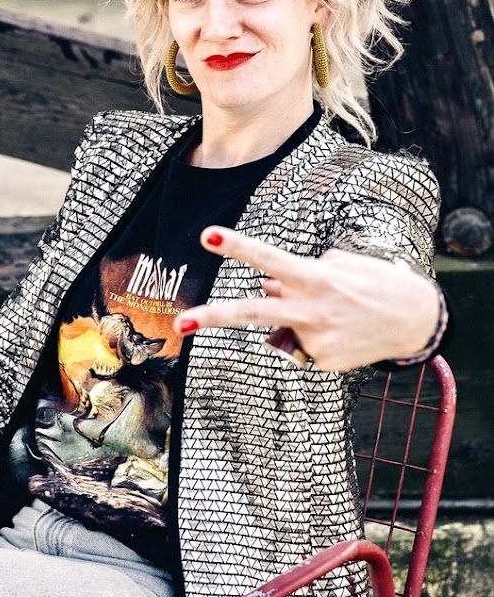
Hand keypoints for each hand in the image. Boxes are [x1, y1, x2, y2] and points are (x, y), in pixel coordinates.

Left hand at [174, 226, 441, 371]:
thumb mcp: (337, 268)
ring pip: (281, 327)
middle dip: (213, 317)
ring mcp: (314, 339)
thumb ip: (295, 276)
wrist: (415, 320)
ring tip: (337, 312)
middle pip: (252, 313)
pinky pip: (301, 343)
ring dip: (294, 317)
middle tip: (180, 323)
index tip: (206, 236)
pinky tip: (343, 330)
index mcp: (314, 277)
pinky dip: (315, 334)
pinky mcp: (321, 361)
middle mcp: (310, 309)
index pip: (268, 258)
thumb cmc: (372, 284)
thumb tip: (265, 289)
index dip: (237, 246)